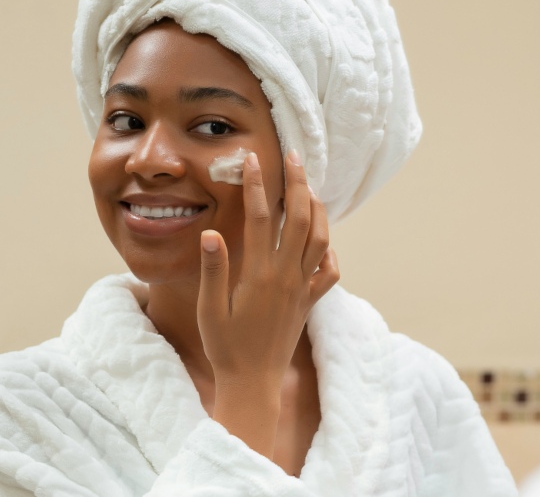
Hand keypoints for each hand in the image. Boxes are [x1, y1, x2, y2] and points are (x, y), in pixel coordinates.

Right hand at [196, 150, 338, 455]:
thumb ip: (214, 271)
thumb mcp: (210, 310)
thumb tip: (211, 233)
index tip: (252, 160)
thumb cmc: (226, 347)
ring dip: (318, 210)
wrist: (254, 382)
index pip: (262, 218)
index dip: (258, 186)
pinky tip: (322, 241)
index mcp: (261, 274)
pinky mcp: (309, 301)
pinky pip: (329, 271)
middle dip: (299, 184)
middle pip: (301, 219)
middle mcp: (288, 276)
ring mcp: (302, 288)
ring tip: (309, 188)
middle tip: (294, 157)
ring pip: (321, 239)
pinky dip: (329, 251)